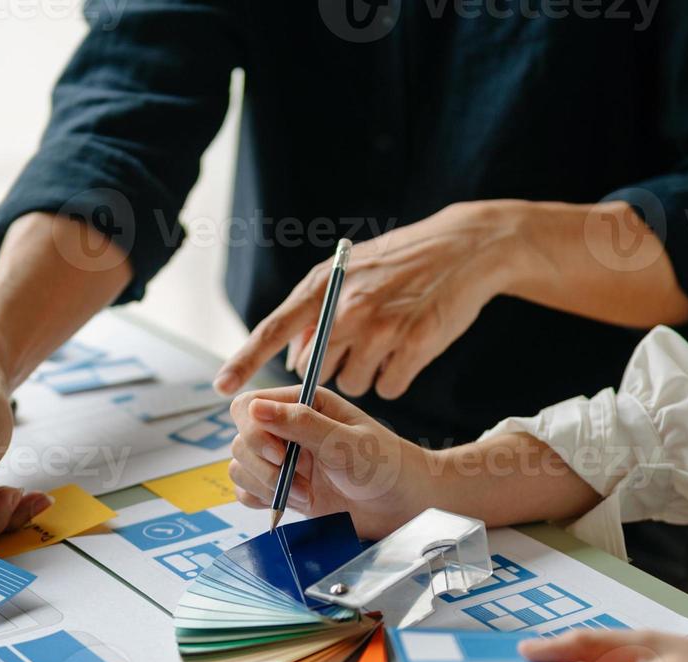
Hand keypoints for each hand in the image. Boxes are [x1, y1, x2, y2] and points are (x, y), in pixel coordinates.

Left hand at [215, 202, 513, 399]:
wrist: (466, 247)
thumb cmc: (402, 261)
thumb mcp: (351, 271)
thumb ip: (318, 309)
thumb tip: (293, 358)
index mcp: (324, 285)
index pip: (273, 329)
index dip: (245, 361)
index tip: (222, 388)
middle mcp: (347, 308)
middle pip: (314, 370)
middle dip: (328, 368)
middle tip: (359, 341)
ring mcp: (382, 328)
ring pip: (352, 384)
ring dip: (365, 374)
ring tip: (387, 342)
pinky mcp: (415, 346)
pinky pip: (389, 388)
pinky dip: (395, 378)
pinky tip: (408, 351)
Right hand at [228, 387, 440, 538]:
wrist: (404, 505)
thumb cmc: (385, 465)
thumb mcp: (345, 442)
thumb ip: (300, 424)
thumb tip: (255, 408)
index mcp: (303, 404)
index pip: (249, 406)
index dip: (253, 431)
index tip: (279, 454)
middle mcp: (288, 430)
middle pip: (240, 441)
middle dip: (264, 467)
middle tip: (302, 479)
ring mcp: (284, 461)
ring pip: (241, 468)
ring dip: (267, 487)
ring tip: (306, 495)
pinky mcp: (284, 489)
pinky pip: (248, 492)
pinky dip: (262, 501)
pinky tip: (292, 504)